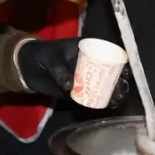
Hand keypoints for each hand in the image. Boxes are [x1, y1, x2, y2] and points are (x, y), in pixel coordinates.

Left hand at [16, 38, 130, 105]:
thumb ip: (60, 72)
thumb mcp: (51, 60)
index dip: (120, 61)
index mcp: (87, 49)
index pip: (109, 52)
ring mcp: (85, 76)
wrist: (28, 67)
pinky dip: (99, 101)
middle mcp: (90, 62)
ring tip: (115, 100)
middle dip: (118, 80)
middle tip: (120, 90)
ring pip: (104, 84)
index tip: (125, 72)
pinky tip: (106, 106)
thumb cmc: (43, 56)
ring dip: (112, 92)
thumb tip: (71, 86)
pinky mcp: (79, 89)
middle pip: (110, 71)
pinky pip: (92, 95)